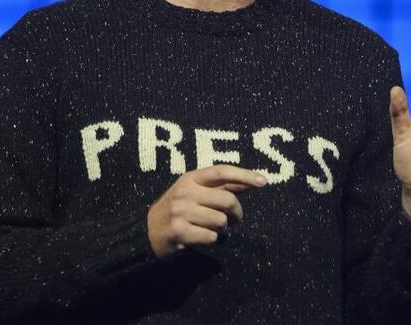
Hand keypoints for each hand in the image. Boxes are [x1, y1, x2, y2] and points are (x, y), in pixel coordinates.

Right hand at [147, 165, 266, 257]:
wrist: (146, 232)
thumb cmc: (177, 209)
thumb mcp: (194, 191)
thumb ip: (221, 186)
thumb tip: (252, 181)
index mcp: (191, 178)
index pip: (222, 171)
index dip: (244, 175)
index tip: (263, 182)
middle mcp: (185, 192)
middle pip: (227, 200)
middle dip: (236, 213)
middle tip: (232, 219)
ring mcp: (181, 212)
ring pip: (221, 221)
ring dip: (223, 228)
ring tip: (212, 228)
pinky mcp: (179, 232)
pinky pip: (212, 237)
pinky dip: (213, 239)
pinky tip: (203, 237)